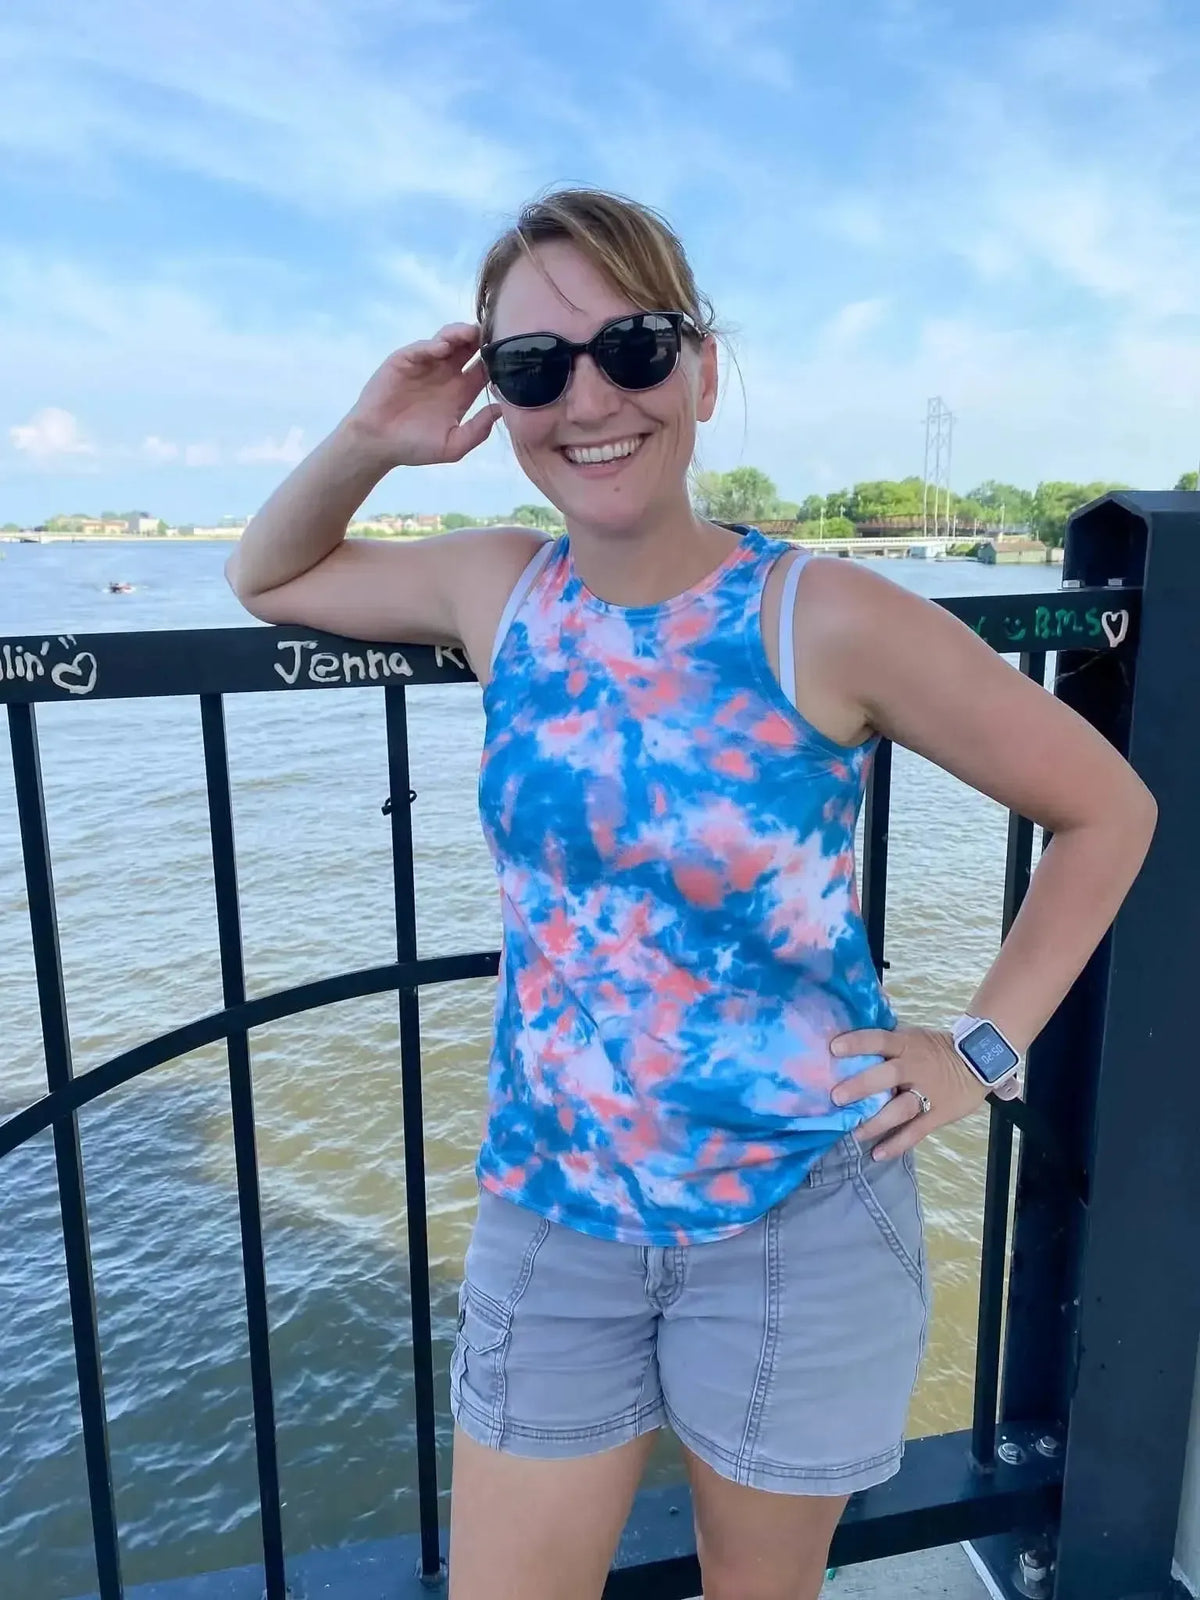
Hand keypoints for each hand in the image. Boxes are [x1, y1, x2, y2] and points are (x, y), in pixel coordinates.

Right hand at [343, 324, 502, 469]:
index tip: (511, 357)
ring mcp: (426, 365)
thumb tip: (501, 411)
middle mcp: (446, 374)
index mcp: (461, 392)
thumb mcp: (452, 446)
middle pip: (469, 348)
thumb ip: (477, 431)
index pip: (484, 369)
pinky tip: (443, 348)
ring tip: (471, 334)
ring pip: (448, 340)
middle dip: (482, 339)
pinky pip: (422, 347)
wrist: (378, 444)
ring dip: (460, 334)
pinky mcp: (404, 360)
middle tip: (494, 335)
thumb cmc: (414, 447)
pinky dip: (433, 344)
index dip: (497, 361)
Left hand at [829, 1025, 989, 1159]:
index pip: (879, 1039)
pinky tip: (877, 1154)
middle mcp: (914, 1068)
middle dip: (861, 1086)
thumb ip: (887, 1043)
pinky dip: (896, 1144)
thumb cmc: (935, 1049)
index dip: (858, 1043)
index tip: (834, 1049)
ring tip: (854, 1133)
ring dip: (876, 1122)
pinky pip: (915, 1132)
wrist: (980, 1062)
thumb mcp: (913, 1037)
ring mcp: (927, 1093)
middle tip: (836, 1097)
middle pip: (887, 1076)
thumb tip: (849, 1040)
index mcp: (906, 1045)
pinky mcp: (937, 1114)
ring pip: (900, 1108)